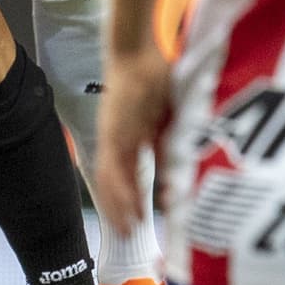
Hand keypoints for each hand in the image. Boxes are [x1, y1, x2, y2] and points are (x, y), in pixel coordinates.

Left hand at [95, 42, 171, 236]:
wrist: (138, 49)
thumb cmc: (156, 75)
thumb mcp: (169, 116)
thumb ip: (169, 142)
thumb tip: (174, 170)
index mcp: (130, 136)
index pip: (128, 175)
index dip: (132, 198)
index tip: (139, 219)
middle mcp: (116, 140)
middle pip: (113, 184)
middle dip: (120, 211)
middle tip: (128, 235)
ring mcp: (113, 137)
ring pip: (110, 182)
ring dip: (118, 208)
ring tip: (128, 231)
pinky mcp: (113, 134)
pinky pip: (114, 170)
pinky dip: (121, 194)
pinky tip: (128, 211)